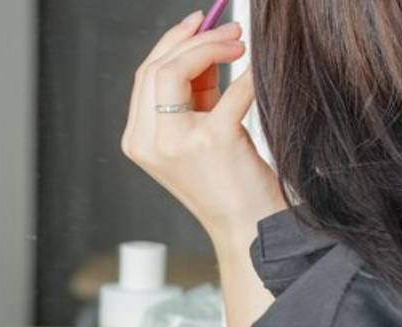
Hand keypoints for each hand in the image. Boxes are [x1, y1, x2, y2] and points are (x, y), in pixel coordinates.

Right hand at [122, 12, 285, 250]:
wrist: (249, 228)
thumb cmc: (229, 182)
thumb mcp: (200, 132)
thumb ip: (195, 92)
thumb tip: (208, 42)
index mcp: (139, 140)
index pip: (146, 75)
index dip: (173, 42)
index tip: (200, 23)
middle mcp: (148, 142)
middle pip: (156, 67)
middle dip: (195, 39)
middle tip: (230, 30)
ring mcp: (175, 142)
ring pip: (176, 70)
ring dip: (212, 46)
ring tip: (241, 42)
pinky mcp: (210, 142)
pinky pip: (231, 89)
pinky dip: (249, 74)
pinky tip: (262, 70)